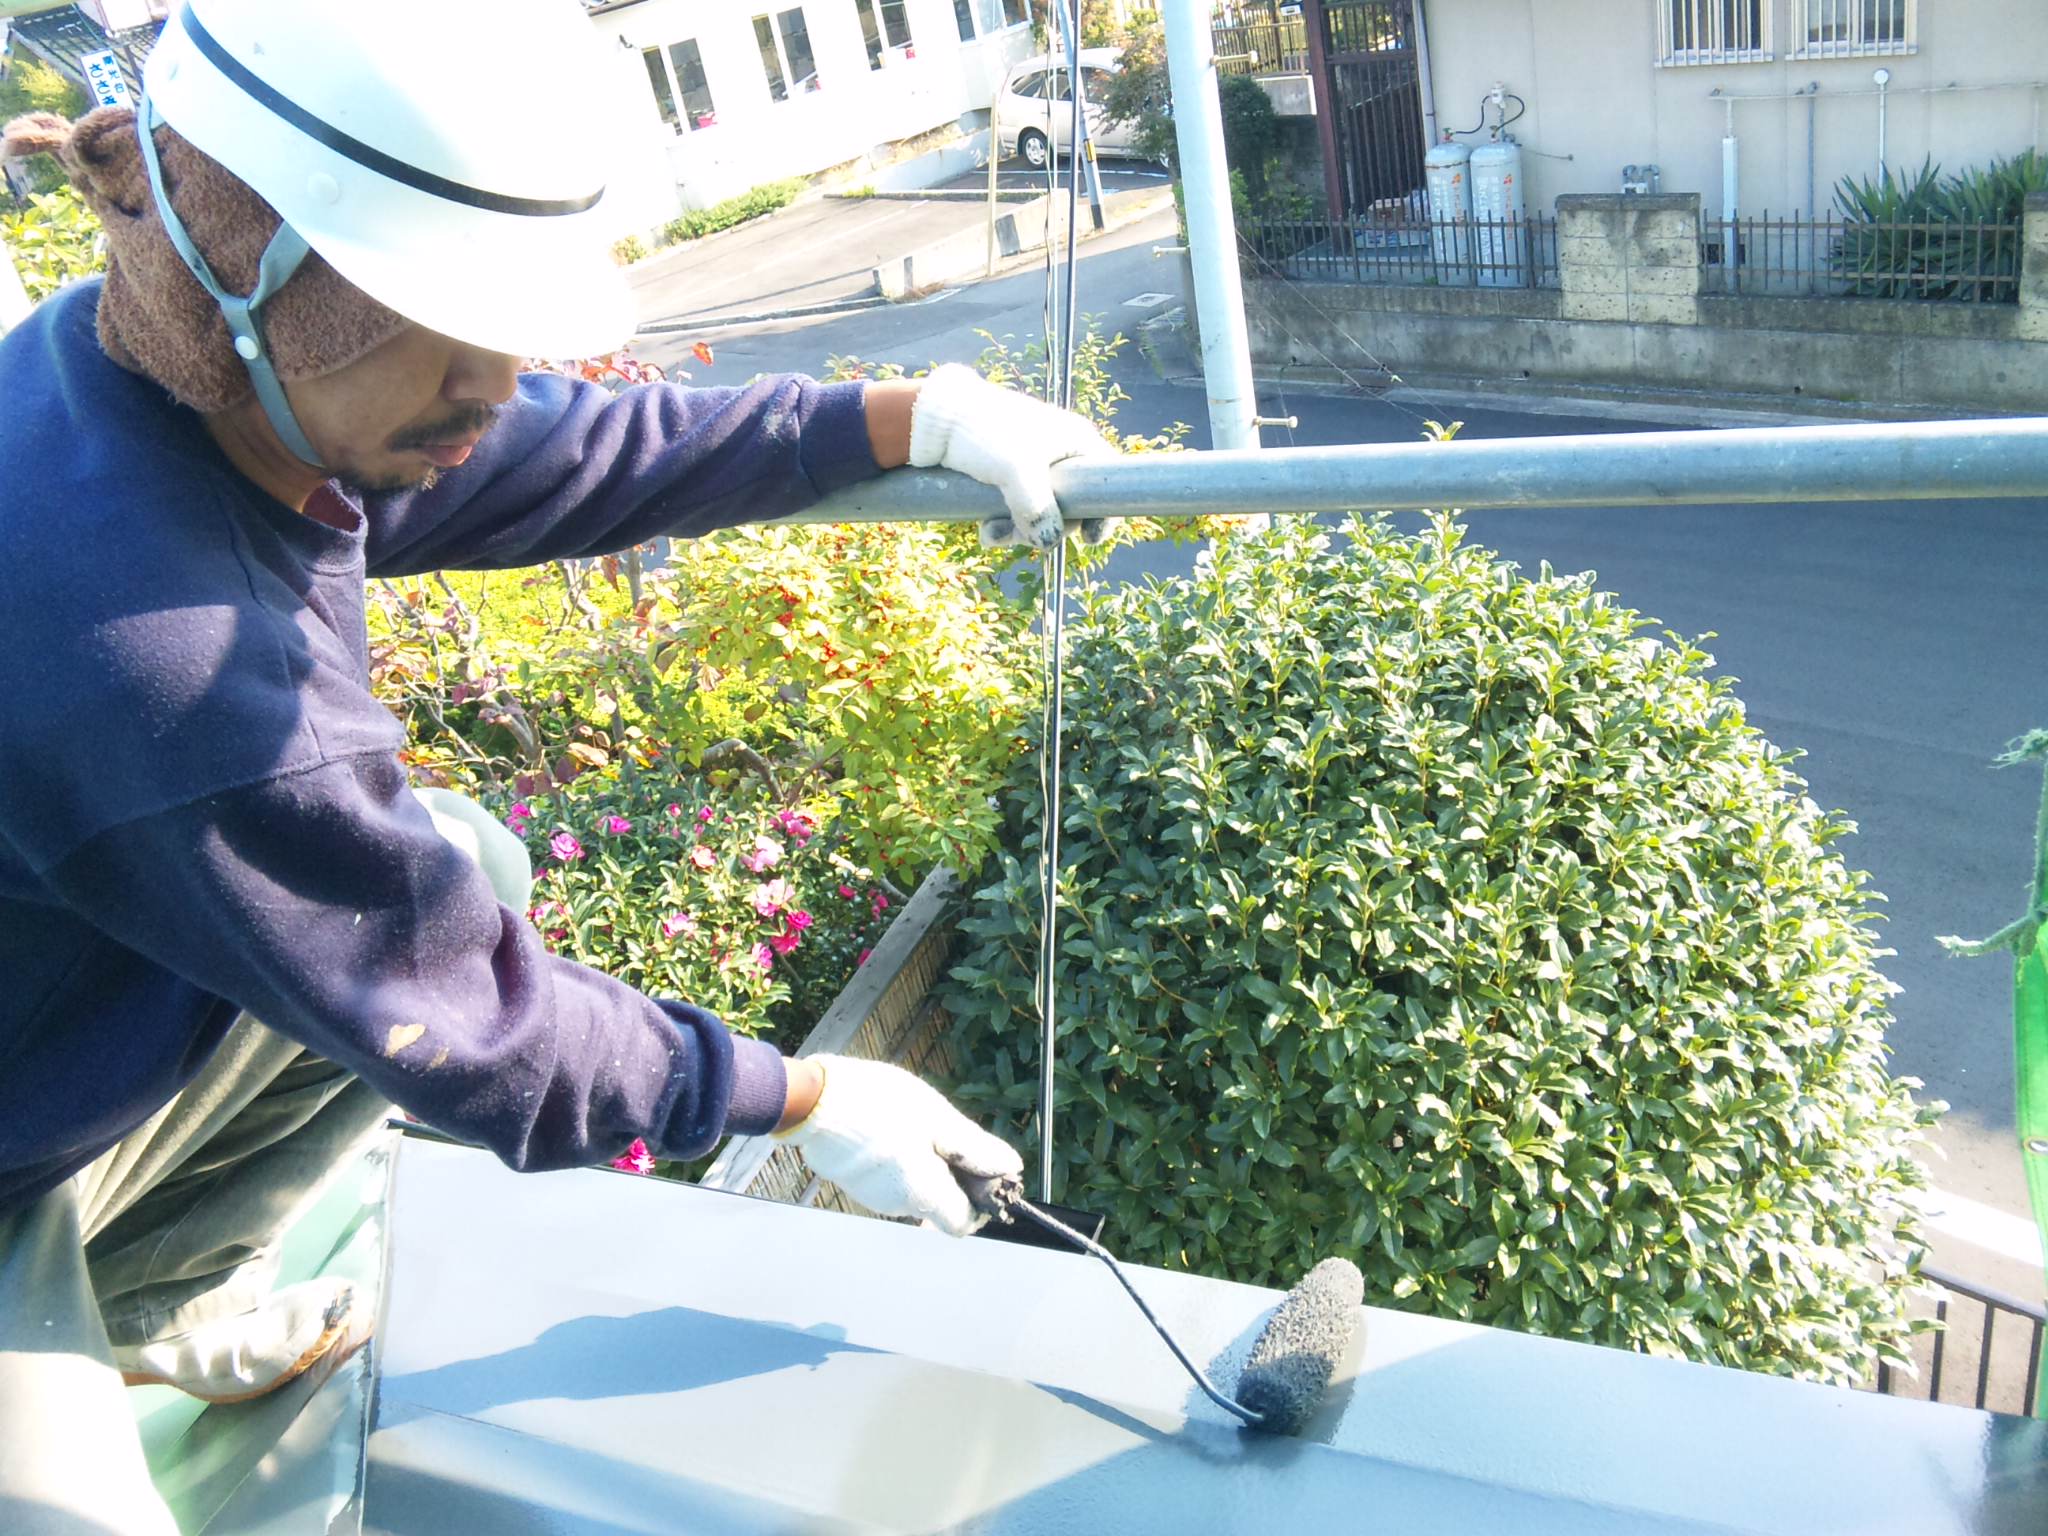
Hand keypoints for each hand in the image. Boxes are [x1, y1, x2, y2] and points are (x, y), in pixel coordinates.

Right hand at [774, 1054, 1022, 1234]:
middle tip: (948, 1135)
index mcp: (922, 1195)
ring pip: (914, 1189)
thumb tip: (1010, 1168)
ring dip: (925, 1164)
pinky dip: (900, 1160)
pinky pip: (890, 1178)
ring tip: (915, 1125)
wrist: (815, 1099)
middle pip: (939, 1205)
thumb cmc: (879, 1106)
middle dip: (953, 1176)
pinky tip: (892, 1128)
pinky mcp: (853, 1181)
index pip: (963, 1224)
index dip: (980, 1200)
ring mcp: (870, 1196)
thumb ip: (975, 1149)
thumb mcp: (938, 1120)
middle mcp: (896, 1206)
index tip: (981, 1169)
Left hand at [908, 364, 1112, 548]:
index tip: (1090, 539)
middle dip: (1045, 529)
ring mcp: (1033, 465)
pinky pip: (1016, 508)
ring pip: (1040, 512)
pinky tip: (985, 529)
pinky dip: (1003, 522)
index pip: (1106, 481)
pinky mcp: (1007, 475)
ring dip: (1018, 531)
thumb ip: (1038, 509)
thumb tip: (1049, 542)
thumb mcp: (1017, 472)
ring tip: (991, 534)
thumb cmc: (986, 433)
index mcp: (1076, 441)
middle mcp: (1059, 453)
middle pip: (1070, 505)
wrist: (937, 418)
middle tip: (1021, 539)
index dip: (1103, 513)